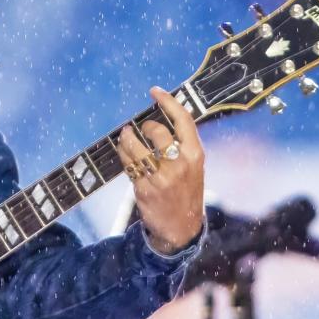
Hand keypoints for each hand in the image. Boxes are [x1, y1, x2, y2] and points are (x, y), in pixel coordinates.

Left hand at [118, 86, 204, 253]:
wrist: (182, 227)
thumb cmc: (186, 190)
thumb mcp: (193, 166)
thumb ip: (182, 144)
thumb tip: (161, 117)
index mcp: (195, 154)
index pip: (183, 120)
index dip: (168, 101)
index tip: (155, 91)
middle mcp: (180, 164)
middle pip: (157, 131)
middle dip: (145, 127)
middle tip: (140, 128)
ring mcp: (162, 178)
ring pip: (136, 147)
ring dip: (127, 138)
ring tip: (125, 136)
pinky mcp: (145, 189)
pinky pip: (128, 164)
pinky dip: (123, 155)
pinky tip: (123, 152)